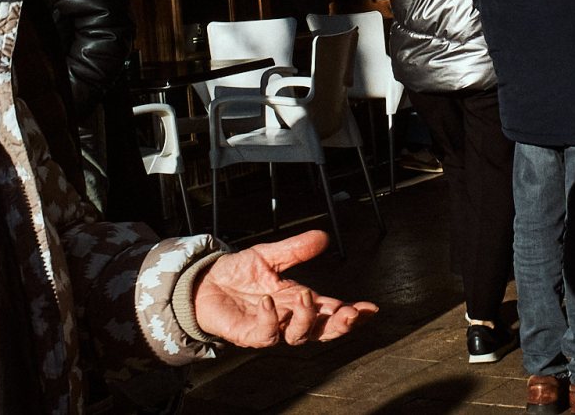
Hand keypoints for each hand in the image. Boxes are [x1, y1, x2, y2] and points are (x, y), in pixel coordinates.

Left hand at [192, 230, 378, 346]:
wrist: (204, 282)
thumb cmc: (237, 273)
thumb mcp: (270, 256)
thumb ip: (296, 249)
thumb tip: (323, 236)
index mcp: (297, 301)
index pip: (330, 311)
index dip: (352, 312)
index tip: (370, 308)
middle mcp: (287, 318)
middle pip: (320, 331)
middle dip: (338, 325)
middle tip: (350, 314)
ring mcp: (270, 328)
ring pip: (297, 337)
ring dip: (307, 319)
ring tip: (306, 297)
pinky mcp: (248, 334)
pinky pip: (265, 334)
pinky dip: (271, 320)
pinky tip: (270, 301)